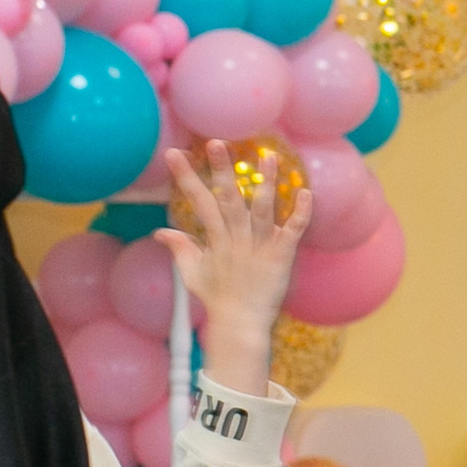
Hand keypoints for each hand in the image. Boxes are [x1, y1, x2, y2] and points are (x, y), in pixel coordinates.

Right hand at [155, 142, 311, 399]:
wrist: (239, 325)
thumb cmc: (217, 299)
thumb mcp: (192, 273)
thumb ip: (179, 248)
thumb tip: (160, 231)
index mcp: (216, 239)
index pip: (199, 201)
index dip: (187, 177)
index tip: (174, 154)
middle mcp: (236, 238)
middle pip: (229, 198)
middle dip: (223, 169)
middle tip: (217, 141)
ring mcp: (259, 246)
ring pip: (262, 209)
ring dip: (266, 182)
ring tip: (269, 156)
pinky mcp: (281, 256)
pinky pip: (292, 231)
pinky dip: (300, 213)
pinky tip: (306, 193)